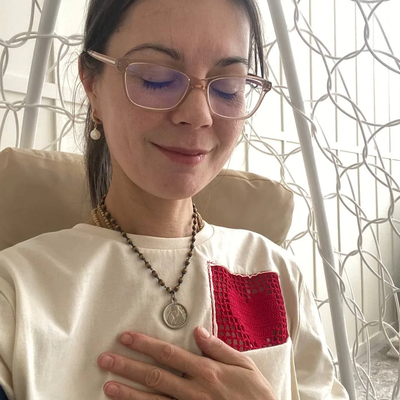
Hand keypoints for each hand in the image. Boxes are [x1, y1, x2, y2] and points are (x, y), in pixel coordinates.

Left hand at [97, 326, 276, 399]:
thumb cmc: (255, 395)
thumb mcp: (244, 366)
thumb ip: (220, 348)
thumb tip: (198, 332)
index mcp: (207, 371)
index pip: (169, 354)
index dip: (145, 344)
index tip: (126, 337)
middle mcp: (194, 391)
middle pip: (155, 376)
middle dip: (128, 366)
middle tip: (105, 359)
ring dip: (128, 394)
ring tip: (107, 386)